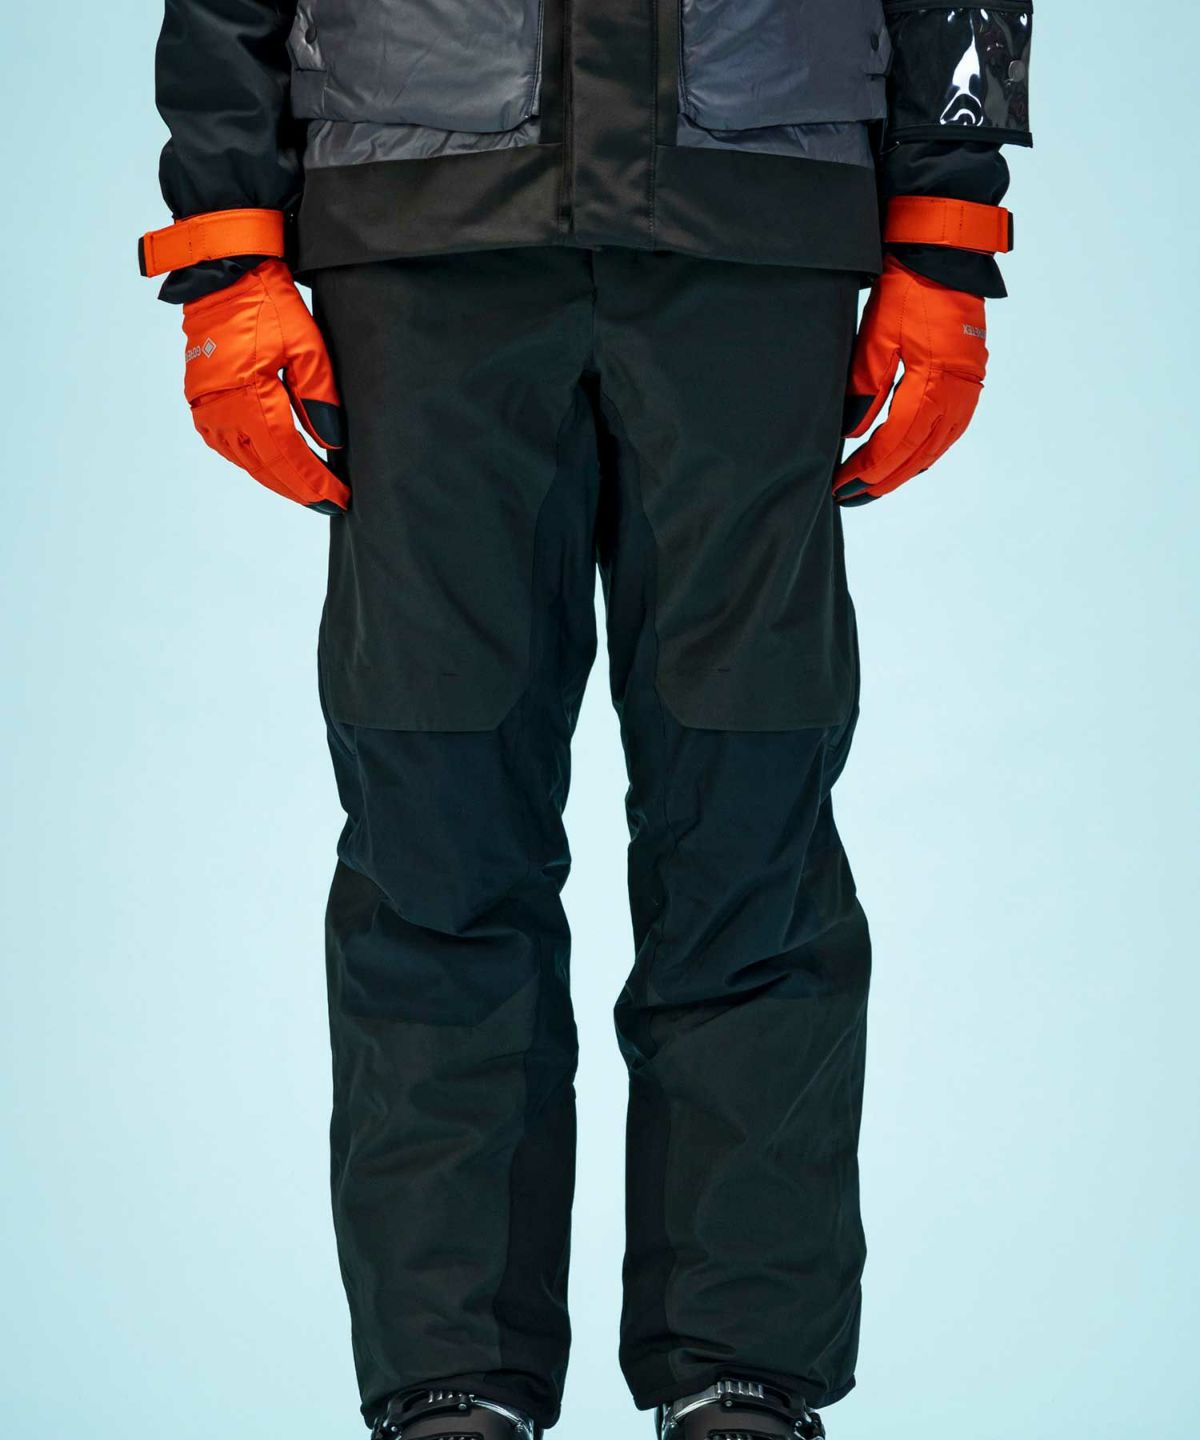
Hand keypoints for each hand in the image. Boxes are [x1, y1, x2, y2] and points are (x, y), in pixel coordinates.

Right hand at [181, 260, 348, 512]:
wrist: (222, 276)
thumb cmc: (267, 304)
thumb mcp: (307, 346)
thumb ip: (320, 398)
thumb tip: (331, 444)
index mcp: (249, 398)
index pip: (288, 456)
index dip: (315, 482)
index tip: (341, 498)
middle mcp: (221, 411)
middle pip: (267, 467)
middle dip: (301, 489)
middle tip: (331, 502)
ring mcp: (207, 410)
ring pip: (246, 462)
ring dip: (278, 479)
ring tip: (308, 491)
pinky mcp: (201, 404)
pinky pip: (229, 447)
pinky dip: (254, 461)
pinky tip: (275, 466)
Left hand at [834, 257, 987, 506]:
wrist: (944, 256)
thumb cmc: (909, 289)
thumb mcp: (876, 337)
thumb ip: (864, 389)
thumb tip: (852, 435)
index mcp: (934, 383)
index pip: (896, 443)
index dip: (867, 469)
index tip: (840, 485)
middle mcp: (957, 395)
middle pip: (917, 455)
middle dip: (881, 480)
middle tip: (850, 498)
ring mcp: (967, 391)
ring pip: (934, 449)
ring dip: (903, 472)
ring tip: (872, 487)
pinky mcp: (968, 384)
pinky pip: (947, 434)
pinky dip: (924, 453)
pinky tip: (905, 461)